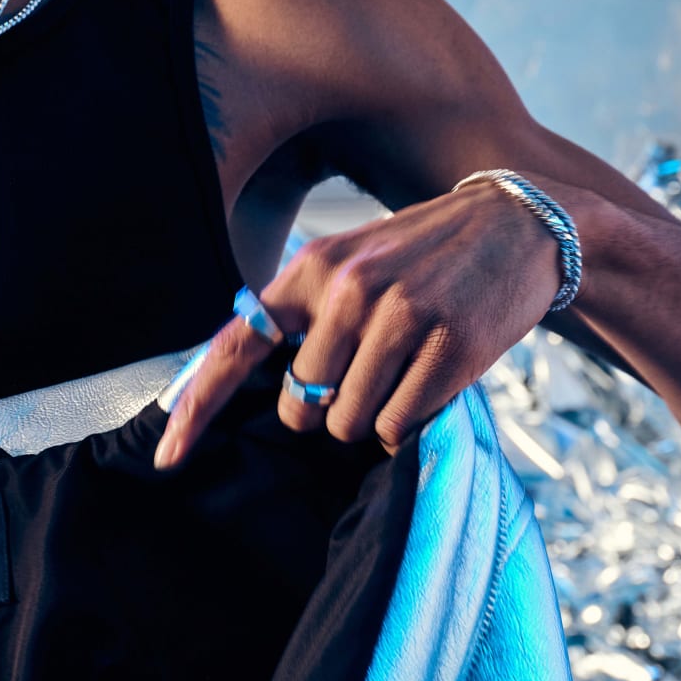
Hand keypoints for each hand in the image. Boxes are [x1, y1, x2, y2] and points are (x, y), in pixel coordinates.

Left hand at [153, 169, 584, 469]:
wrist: (513, 226)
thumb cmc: (422, 254)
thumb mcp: (352, 260)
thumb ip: (306, 312)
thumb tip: (269, 382)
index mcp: (313, 269)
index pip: (238, 345)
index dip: (198, 405)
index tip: (167, 454)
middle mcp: (349, 292)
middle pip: (303, 404)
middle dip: (325, 407)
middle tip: (364, 372)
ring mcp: (401, 319)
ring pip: (351, 423)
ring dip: (373, 416)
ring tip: (403, 367)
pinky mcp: (449, 349)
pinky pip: (401, 427)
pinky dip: (409, 422)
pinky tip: (429, 380)